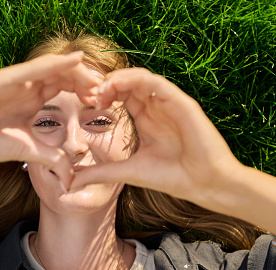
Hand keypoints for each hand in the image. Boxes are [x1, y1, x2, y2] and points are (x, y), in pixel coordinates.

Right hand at [0, 52, 99, 184]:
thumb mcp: (28, 151)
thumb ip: (52, 157)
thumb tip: (71, 177)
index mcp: (32, 98)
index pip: (63, 86)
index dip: (83, 90)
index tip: (100, 102)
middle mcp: (25, 86)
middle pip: (62, 74)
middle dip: (85, 80)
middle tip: (104, 91)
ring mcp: (13, 80)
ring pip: (51, 68)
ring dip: (76, 72)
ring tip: (96, 80)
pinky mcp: (0, 80)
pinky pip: (32, 69)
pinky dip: (54, 64)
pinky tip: (75, 61)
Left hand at [70, 68, 243, 205]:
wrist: (204, 185)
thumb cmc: (172, 178)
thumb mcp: (129, 172)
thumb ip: (101, 172)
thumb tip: (72, 182)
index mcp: (147, 119)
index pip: (122, 96)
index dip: (103, 96)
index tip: (86, 104)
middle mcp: (157, 108)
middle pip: (128, 84)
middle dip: (107, 85)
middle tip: (89, 94)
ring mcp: (170, 104)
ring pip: (141, 78)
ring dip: (118, 80)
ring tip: (100, 90)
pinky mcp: (182, 103)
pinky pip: (157, 83)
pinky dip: (136, 80)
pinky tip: (117, 86)